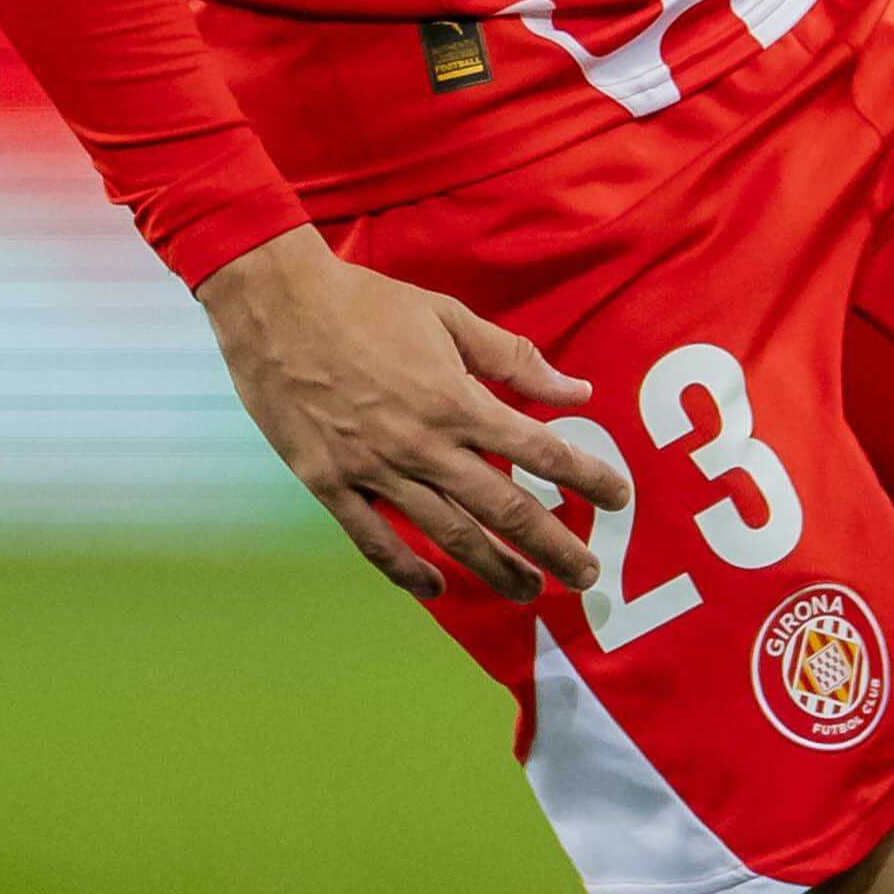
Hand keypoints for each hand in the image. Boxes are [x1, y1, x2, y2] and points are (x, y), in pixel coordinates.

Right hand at [195, 228, 625, 599]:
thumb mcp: (448, 316)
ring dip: (495, 569)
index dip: (587, 478)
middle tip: (587, 575)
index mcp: (457, 400)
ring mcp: (375, 470)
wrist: (274, 304)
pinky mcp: (330, 483)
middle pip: (505, 509)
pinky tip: (437, 589)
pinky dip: (408, 571)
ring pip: (448, 534)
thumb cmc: (365, 302)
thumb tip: (577, 392)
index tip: (619, 497)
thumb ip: (513, 359)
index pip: (541, 451)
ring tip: (529, 592)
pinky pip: (375, 541)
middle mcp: (423, 445)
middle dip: (555, 546)